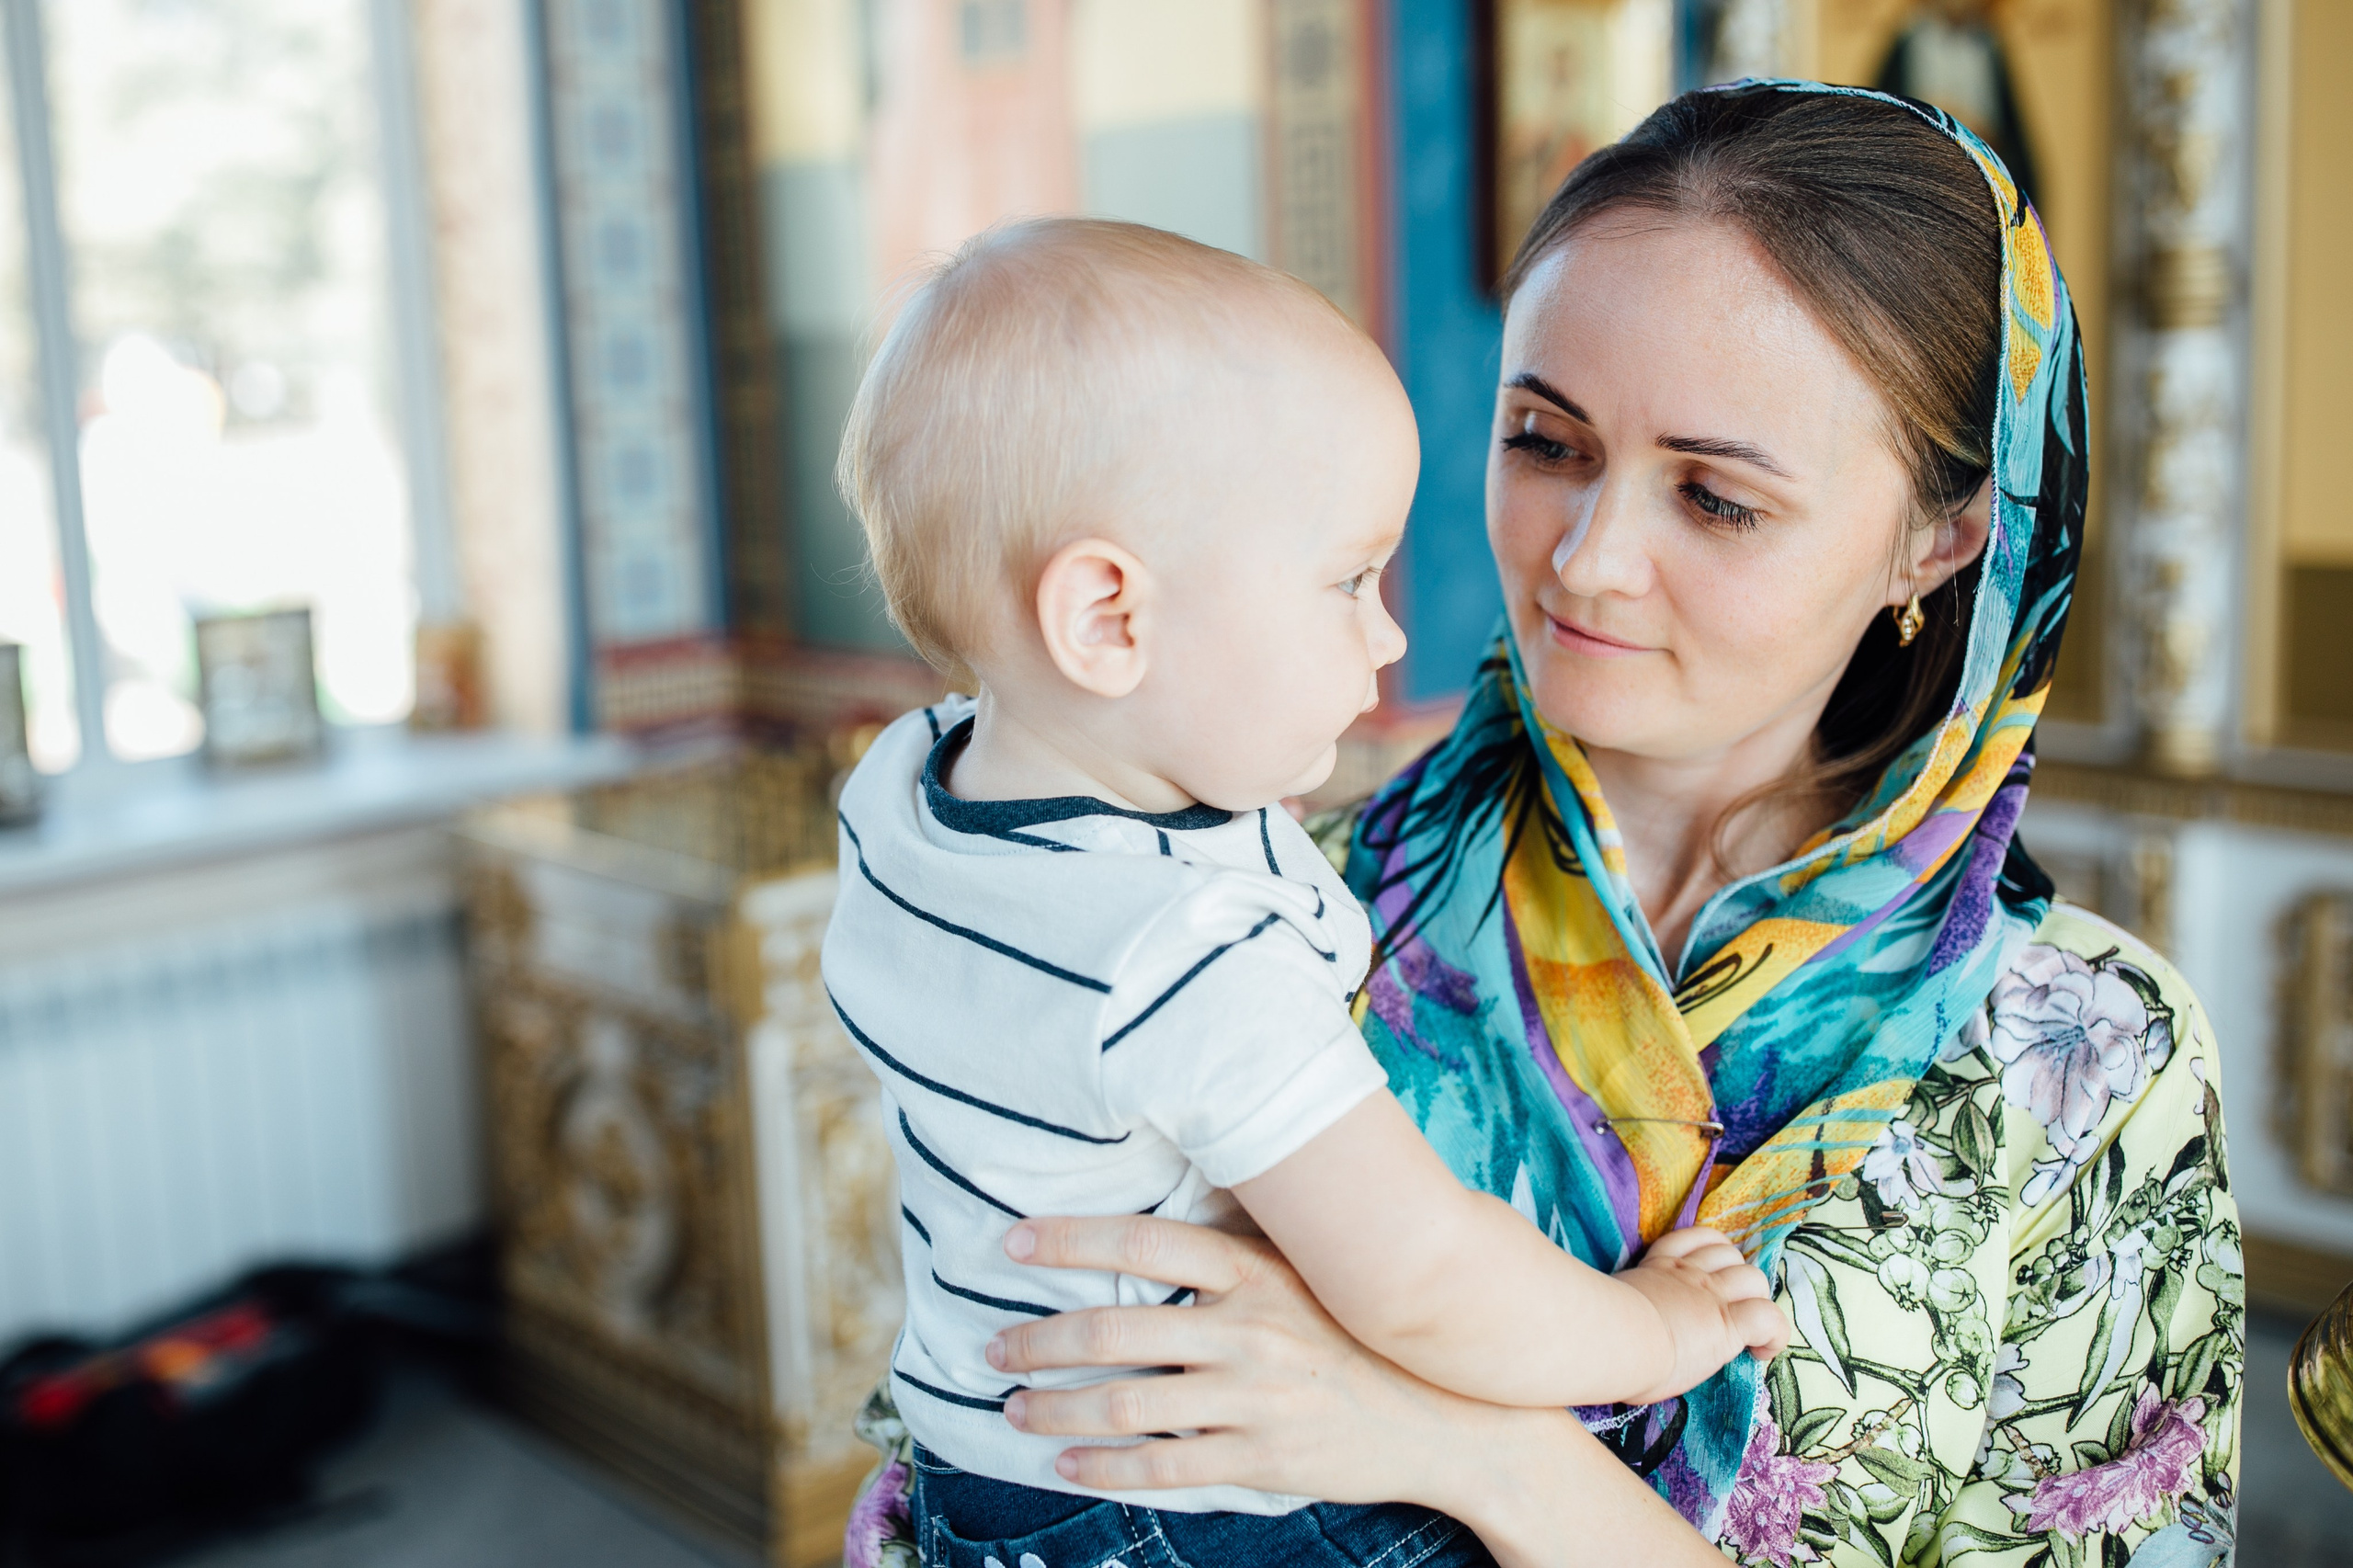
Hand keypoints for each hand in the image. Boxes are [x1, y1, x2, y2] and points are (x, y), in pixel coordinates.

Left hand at [983, 1214, 1511, 1508]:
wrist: (1454, 1419)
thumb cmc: (1370, 1334)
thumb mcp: (1316, 1272)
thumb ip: (1250, 1243)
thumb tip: (1178, 1197)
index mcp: (1259, 1273)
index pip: (1144, 1244)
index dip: (1070, 1240)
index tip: (1012, 1242)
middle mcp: (1249, 1332)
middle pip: (1114, 1332)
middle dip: (1038, 1339)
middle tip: (991, 1343)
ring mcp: (1253, 1401)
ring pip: (1123, 1404)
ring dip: (1053, 1405)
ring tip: (1012, 1404)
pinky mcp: (1261, 1460)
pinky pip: (1160, 1468)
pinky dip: (1101, 1466)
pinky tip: (1065, 1461)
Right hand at [1618, 1226, 1788, 1403]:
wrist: (1607, 1337)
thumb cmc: (1597, 1328)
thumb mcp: (1610, 1302)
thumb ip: (1625, 1302)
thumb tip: (1618, 1321)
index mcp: (1659, 1268)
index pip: (1695, 1238)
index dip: (1711, 1252)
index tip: (1707, 1277)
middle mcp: (1689, 1275)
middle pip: (1732, 1255)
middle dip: (1736, 1278)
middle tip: (1727, 1309)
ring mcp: (1711, 1296)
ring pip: (1754, 1279)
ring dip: (1755, 1301)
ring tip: (1745, 1330)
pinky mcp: (1727, 1323)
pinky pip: (1770, 1318)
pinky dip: (1774, 1335)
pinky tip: (1762, 1352)